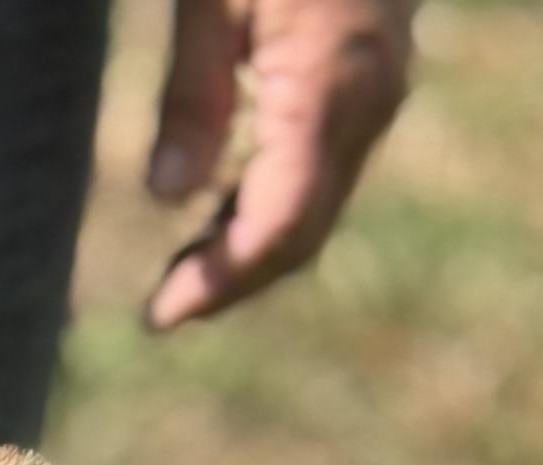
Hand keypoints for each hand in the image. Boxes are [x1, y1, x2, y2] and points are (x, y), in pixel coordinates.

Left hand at [144, 0, 416, 330]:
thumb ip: (192, 97)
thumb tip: (169, 199)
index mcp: (327, 89)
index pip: (276, 225)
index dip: (220, 281)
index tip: (160, 317)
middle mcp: (367, 100)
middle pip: (304, 229)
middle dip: (234, 278)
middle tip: (165, 309)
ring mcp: (381, 85)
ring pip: (319, 201)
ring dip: (254, 244)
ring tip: (186, 268)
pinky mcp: (376, 68)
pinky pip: (328, 161)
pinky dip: (277, 198)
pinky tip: (227, 206)